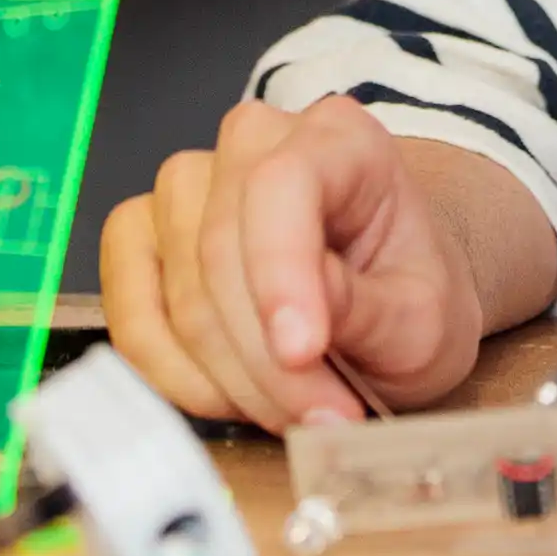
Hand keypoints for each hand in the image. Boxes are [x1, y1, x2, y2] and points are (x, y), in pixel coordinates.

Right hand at [101, 98, 543, 428]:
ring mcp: (187, 186)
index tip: (301, 353)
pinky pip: (131, 317)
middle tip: (324, 418)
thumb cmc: (408, 297)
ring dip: (232, 379)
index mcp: (338, 137)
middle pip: (220, 252)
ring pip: (179, 297)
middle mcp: (253, 142)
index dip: (279, 271)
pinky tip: (232, 398)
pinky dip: (176, 378)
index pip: (281, 184)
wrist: (390, 301)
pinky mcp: (142, 236)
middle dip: (266, 360)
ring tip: (294, 410)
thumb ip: (364, 312)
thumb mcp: (425, 319)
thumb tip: (292, 327)